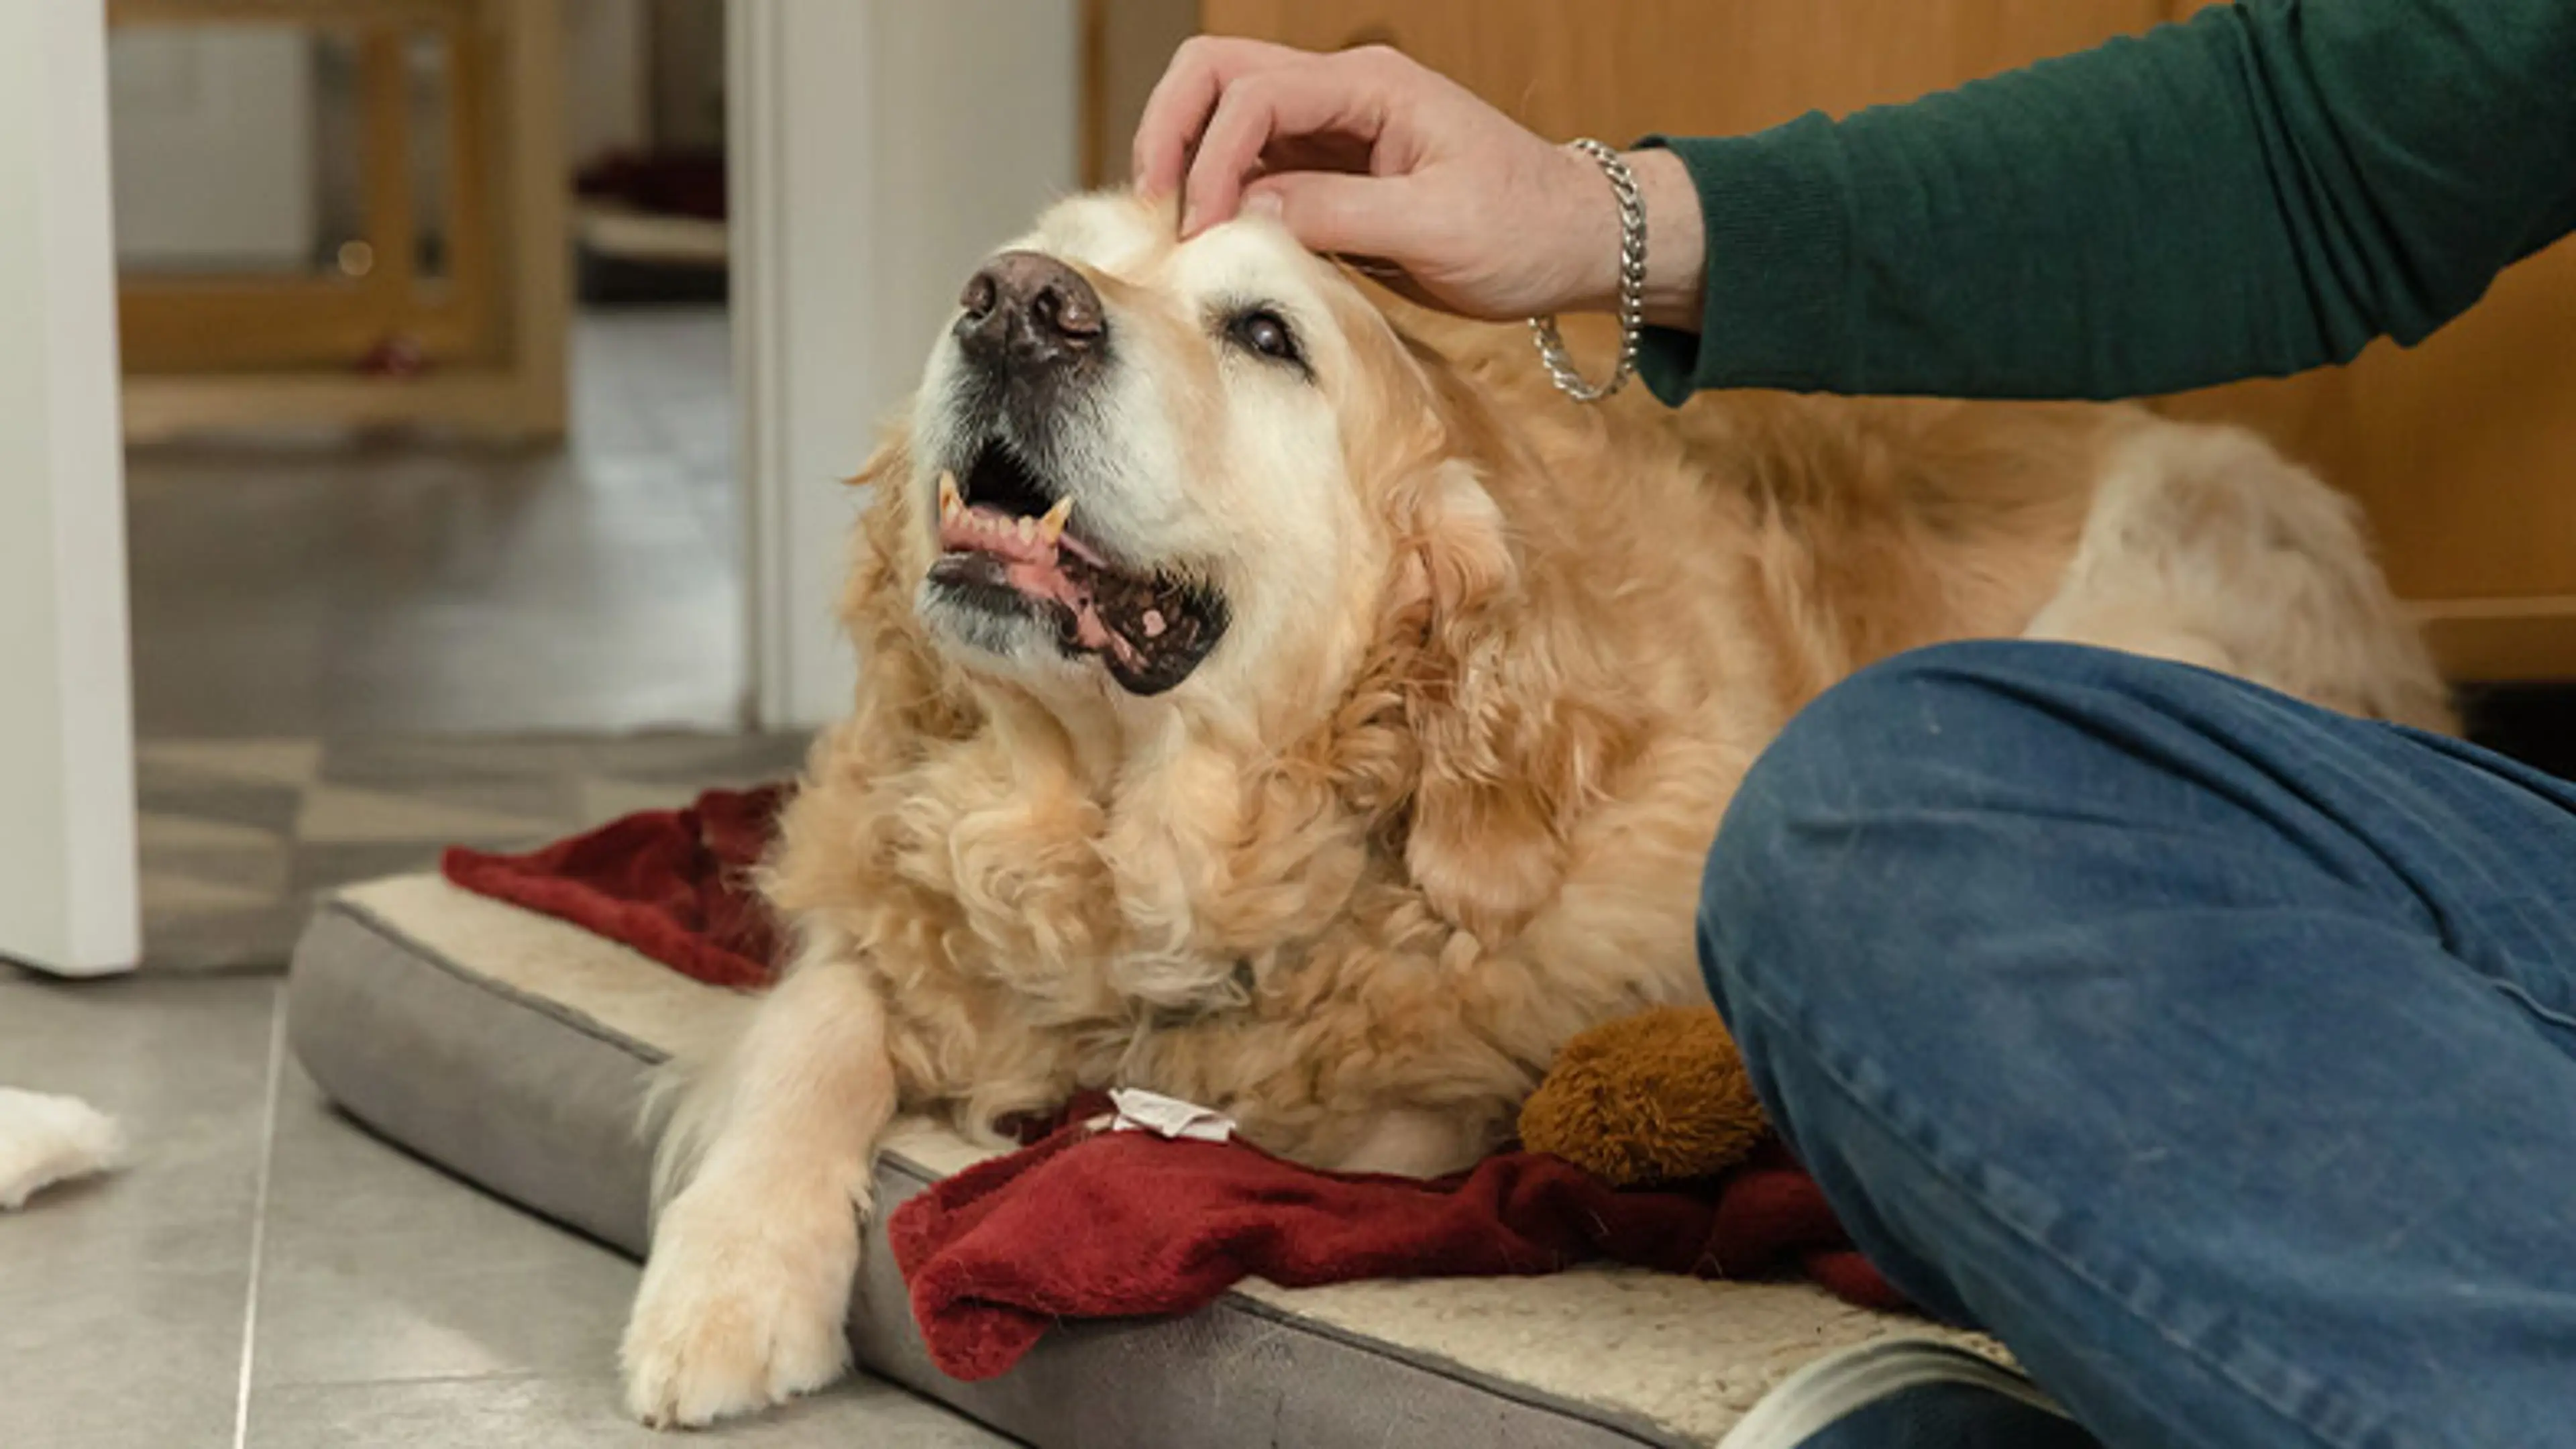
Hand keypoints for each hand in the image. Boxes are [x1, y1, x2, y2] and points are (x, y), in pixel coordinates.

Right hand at [1131, 37, 1704, 327]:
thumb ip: (1338, 215)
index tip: (1199, 231)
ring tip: (1175, 229)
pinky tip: (1211, 238)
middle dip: (1170, 131)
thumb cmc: (1523, 230)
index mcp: (1370, 88)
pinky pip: (1249, 163)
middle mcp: (1342, 94)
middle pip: (1216, 73)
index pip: (1252, 94)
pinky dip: (1217, 192)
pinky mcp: (1327, 170)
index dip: (1211, 159)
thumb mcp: (1436, 230)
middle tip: (1154, 208)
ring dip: (1186, 161)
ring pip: (1222, 113)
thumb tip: (1247, 211)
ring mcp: (1331, 129)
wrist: (1573, 240)